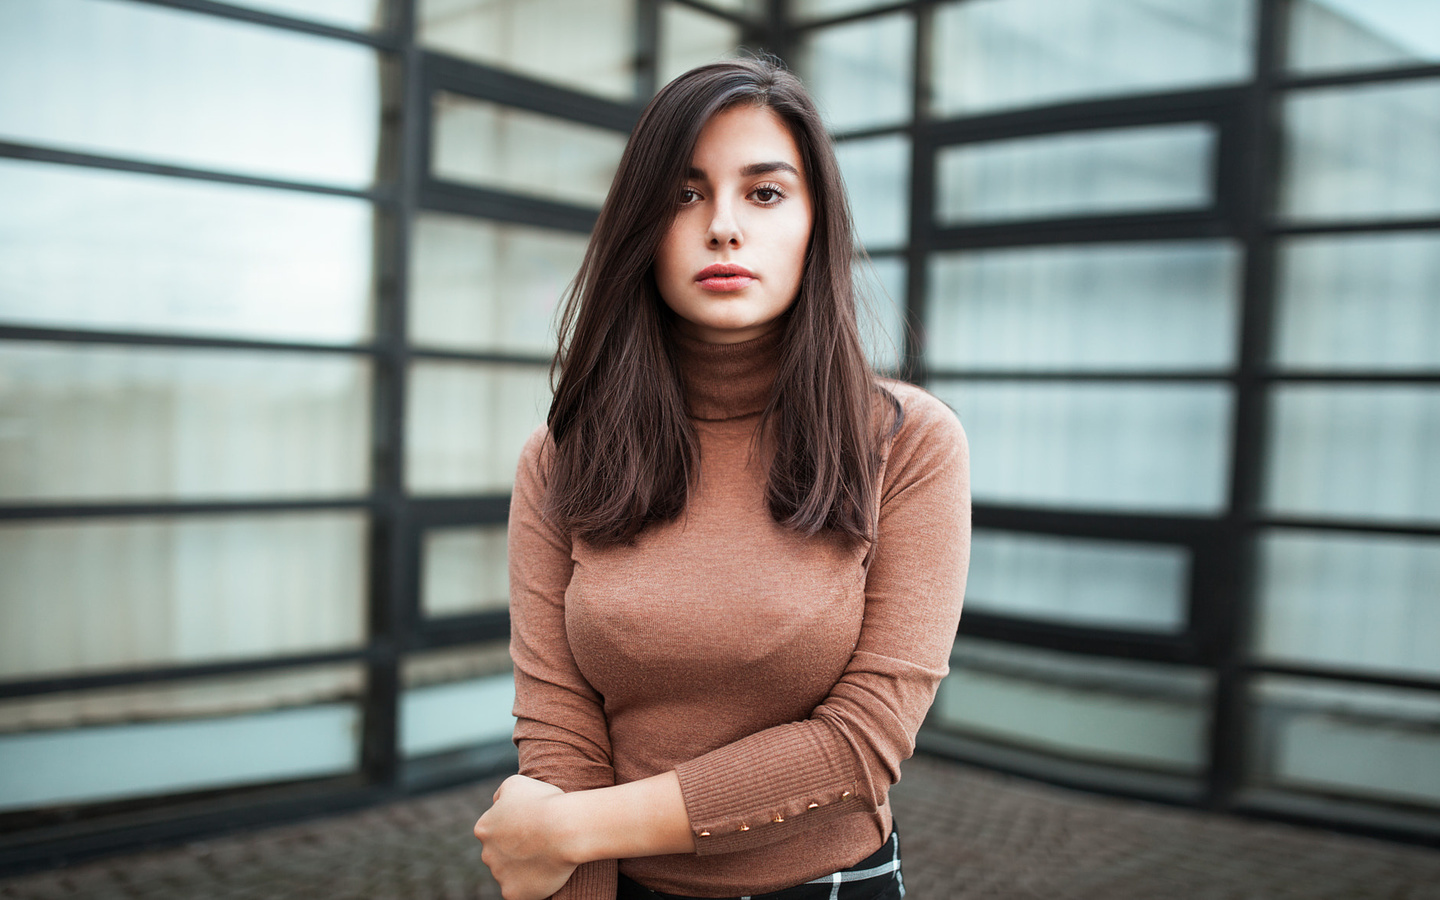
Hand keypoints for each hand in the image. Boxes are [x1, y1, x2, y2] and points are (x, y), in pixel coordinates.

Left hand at [474, 774, 577, 899]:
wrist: (564, 829)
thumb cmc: (544, 802)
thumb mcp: (517, 783)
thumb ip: (500, 794)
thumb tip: (496, 803)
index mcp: (484, 829)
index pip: (494, 832)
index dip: (515, 829)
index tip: (533, 826)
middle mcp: (486, 854)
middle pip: (500, 854)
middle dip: (516, 850)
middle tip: (541, 843)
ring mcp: (499, 876)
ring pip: (510, 874)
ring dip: (524, 868)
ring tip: (547, 857)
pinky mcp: (512, 894)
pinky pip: (521, 891)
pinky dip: (532, 885)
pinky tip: (546, 873)